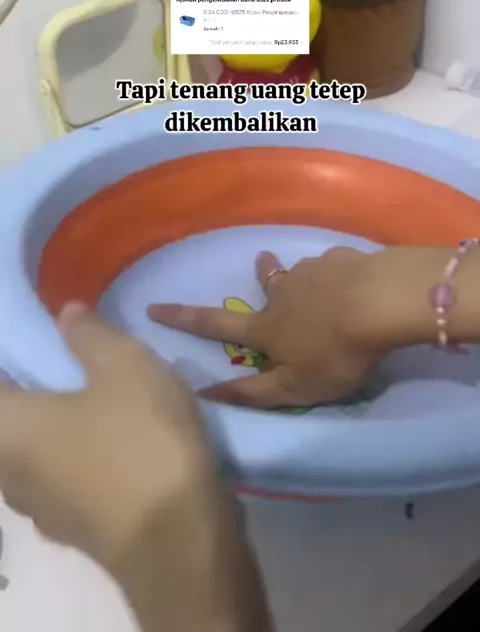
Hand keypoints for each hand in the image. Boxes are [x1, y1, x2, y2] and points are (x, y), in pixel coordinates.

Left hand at [0, 303, 214, 568]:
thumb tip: (65, 313)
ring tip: (98, 397)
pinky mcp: (72, 529)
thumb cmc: (140, 442)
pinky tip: (117, 441)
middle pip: (8, 420)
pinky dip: (79, 454)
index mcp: (6, 427)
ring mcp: (38, 507)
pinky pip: (62, 477)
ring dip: (56, 425)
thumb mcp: (125, 367)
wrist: (180, 541)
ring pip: (34, 452)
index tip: (41, 336)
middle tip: (69, 358)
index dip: (14, 356)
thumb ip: (89, 334)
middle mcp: (7, 471)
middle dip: (32, 390)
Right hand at [148, 248, 387, 409]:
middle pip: (267, 284)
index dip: (184, 318)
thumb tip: (203, 394)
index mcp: (268, 327)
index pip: (216, 324)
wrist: (380, 302)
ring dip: (304, 277)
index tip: (154, 306)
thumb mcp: (293, 388)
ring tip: (319, 281)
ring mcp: (315, 271)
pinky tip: (357, 280)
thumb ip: (251, 393)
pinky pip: (337, 265)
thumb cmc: (336, 352)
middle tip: (261, 261)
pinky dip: (340, 273)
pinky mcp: (346, 259)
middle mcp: (284, 293)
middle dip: (262, 276)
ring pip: (303, 273)